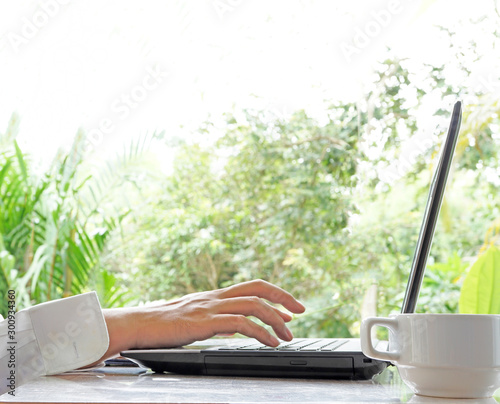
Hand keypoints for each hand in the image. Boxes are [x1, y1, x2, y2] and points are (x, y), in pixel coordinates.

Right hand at [100, 279, 304, 360]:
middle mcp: (216, 297)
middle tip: (300, 311)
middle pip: (258, 288)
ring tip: (287, 335)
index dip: (274, 293)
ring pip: (254, 305)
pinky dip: (261, 333)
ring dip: (276, 320)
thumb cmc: (162, 325)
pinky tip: (270, 343)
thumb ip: (214, 320)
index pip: (251, 286)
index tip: (289, 307)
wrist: (138, 325)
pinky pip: (241, 324)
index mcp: (214, 296)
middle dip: (283, 297)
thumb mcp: (193, 319)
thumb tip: (232, 328)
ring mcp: (211, 307)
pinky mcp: (205, 322)